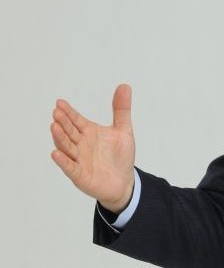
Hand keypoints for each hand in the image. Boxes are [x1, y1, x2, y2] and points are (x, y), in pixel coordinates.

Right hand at [50, 84, 135, 211]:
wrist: (124, 182)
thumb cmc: (120, 156)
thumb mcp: (123, 130)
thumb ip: (121, 110)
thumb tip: (125, 86)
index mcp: (89, 132)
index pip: (76, 120)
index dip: (69, 112)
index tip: (60, 102)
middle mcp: (81, 144)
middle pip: (69, 132)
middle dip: (63, 122)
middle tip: (56, 112)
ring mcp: (79, 160)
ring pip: (67, 147)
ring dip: (60, 138)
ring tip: (54, 127)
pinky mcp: (80, 175)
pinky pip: (70, 167)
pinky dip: (63, 161)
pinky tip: (56, 153)